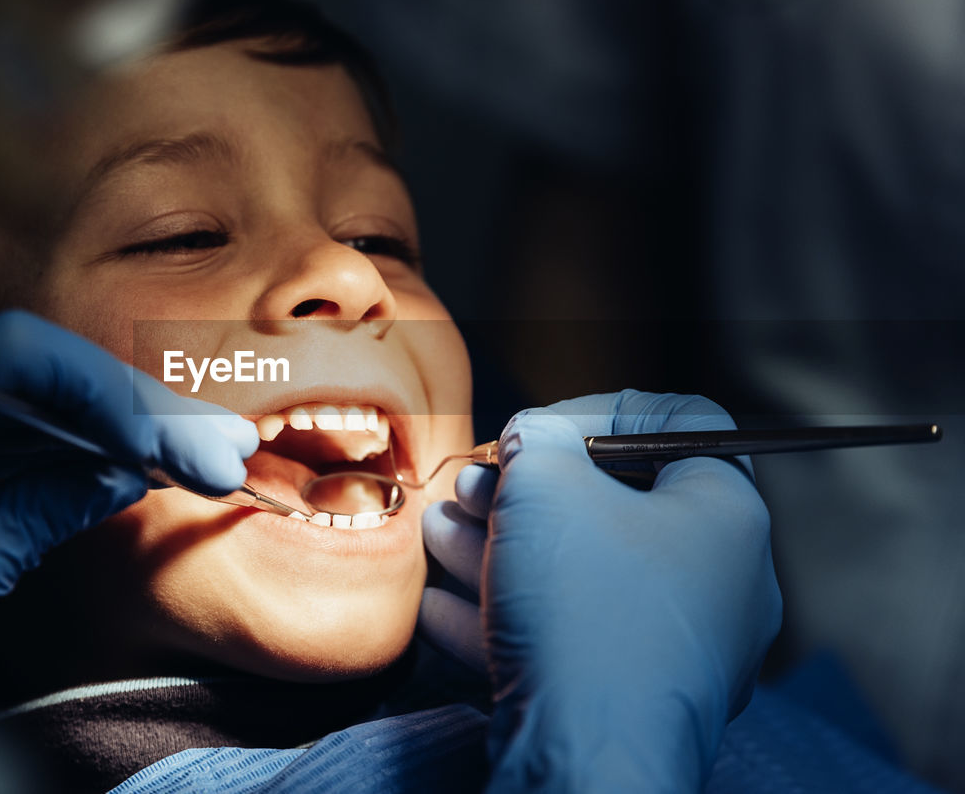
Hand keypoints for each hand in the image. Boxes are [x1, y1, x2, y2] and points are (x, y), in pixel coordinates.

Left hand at [0, 311, 256, 718]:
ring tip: (205, 459)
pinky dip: (71, 447)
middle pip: (37, 374)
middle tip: (220, 453)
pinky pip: (3, 426)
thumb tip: (117, 477)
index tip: (165, 444)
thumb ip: (30, 522)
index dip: (103, 389)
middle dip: (134, 411)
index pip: (13, 360)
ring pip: (30, 398)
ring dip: (116, 428)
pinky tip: (135, 465)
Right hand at [420, 391, 780, 792]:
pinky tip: (442, 605)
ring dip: (501, 547)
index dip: (599, 410)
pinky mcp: (630, 699)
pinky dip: (505, 614)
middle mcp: (718, 582)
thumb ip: (537, 441)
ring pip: (579, 575)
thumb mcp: (546, 487)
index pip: (681, 423)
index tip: (539, 429)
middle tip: (472, 485)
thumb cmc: (584, 608)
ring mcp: (675, 648)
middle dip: (527, 490)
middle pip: (615, 506)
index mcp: (727, 515)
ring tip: (439, 532)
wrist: (588, 756)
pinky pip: (568, 638)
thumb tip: (532, 441)